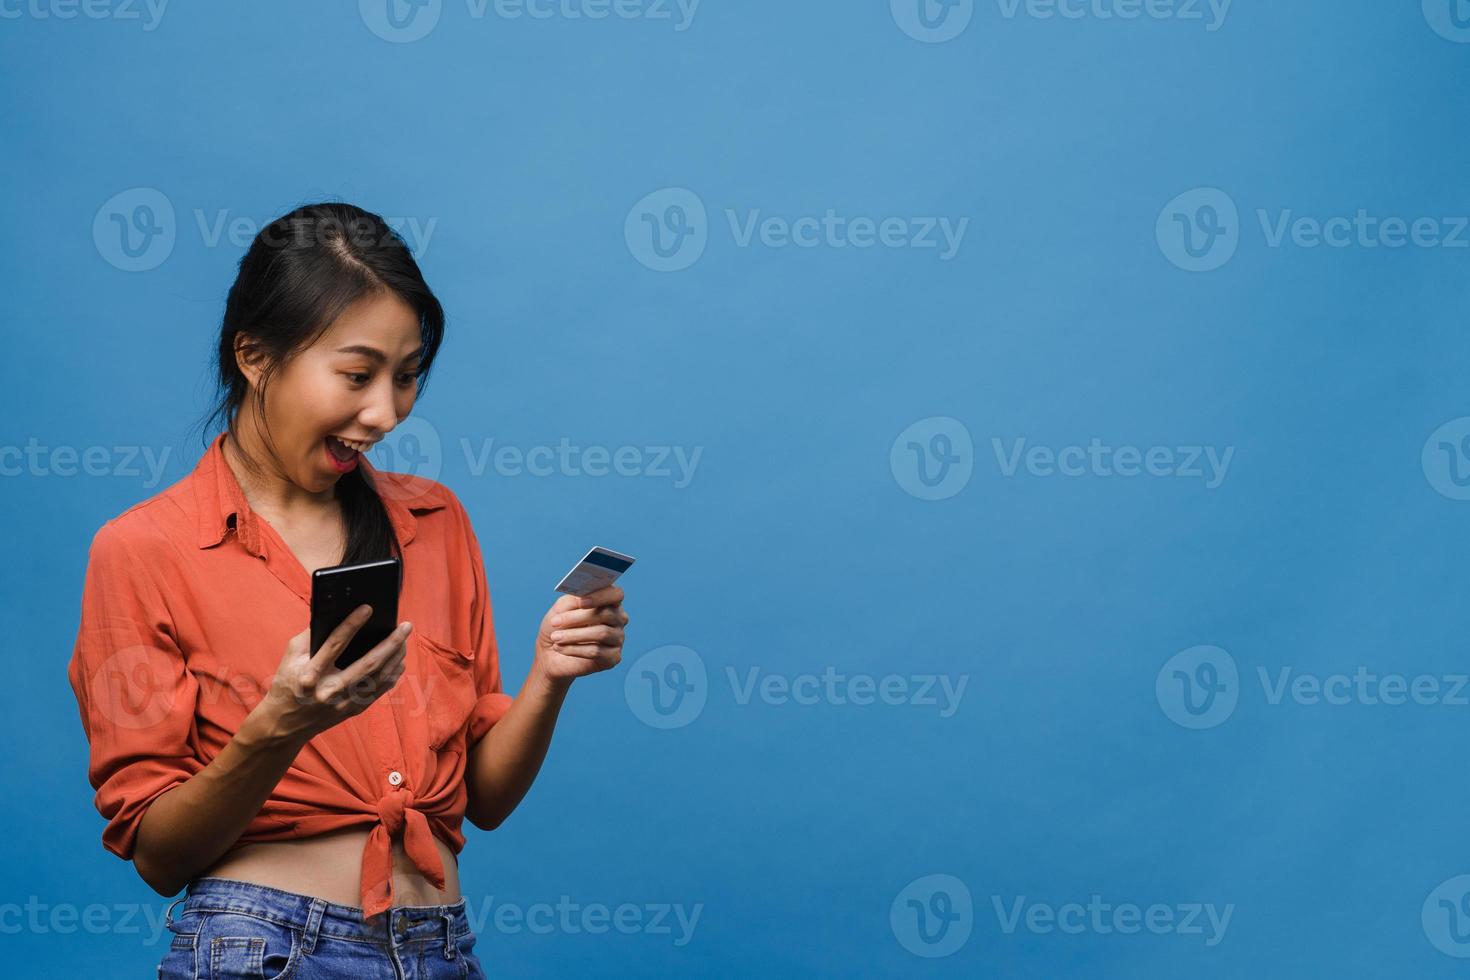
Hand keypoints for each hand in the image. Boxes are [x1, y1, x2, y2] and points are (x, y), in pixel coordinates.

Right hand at [252, 605, 412, 743]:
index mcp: (309, 675)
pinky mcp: (352, 710)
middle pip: (368, 665)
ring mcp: (343, 703)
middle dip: (391, 643)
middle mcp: (329, 691)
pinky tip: (399, 660)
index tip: (367, 608)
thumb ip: (310, 636)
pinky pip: (379, 691)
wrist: (284, 725)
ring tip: (405, 640)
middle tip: (406, 626)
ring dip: (396, 657)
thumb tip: (333, 612)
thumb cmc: (287, 684)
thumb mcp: (290, 658)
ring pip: (379, 679)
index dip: (351, 625)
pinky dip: (392, 674)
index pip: (334, 645)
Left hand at [533, 585, 628, 685]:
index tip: (581, 602)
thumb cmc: (559, 626)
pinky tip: (560, 647)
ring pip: (601, 633)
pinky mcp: (613, 657)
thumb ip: (573, 599)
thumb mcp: (561, 608)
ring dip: (573, 635)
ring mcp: (617, 638)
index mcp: (608, 601)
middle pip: (607, 614)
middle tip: (555, 621)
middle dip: (578, 618)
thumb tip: (582, 598)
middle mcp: (618, 619)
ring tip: (555, 637)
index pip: (616, 594)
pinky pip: (596, 651)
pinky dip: (574, 649)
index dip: (601, 596)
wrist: (550, 652)